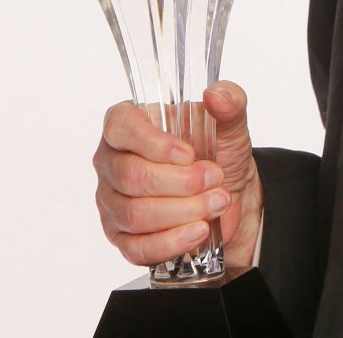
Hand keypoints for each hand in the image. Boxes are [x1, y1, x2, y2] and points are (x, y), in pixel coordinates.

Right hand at [93, 81, 263, 268]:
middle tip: (215, 178)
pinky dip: (172, 241)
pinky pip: (138, 247)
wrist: (228, 195)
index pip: (120, 127)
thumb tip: (217, 95)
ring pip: (135, 213)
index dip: (153, 142)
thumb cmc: (218, 153)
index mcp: (128, 125)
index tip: (189, 153)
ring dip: (184, 211)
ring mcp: (112, 202)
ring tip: (217, 202)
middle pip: (132, 176)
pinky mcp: (123, 238)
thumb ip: (229, 102)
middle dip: (182, 182)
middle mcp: (112, 162)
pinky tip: (198, 231)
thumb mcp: (230, 124)